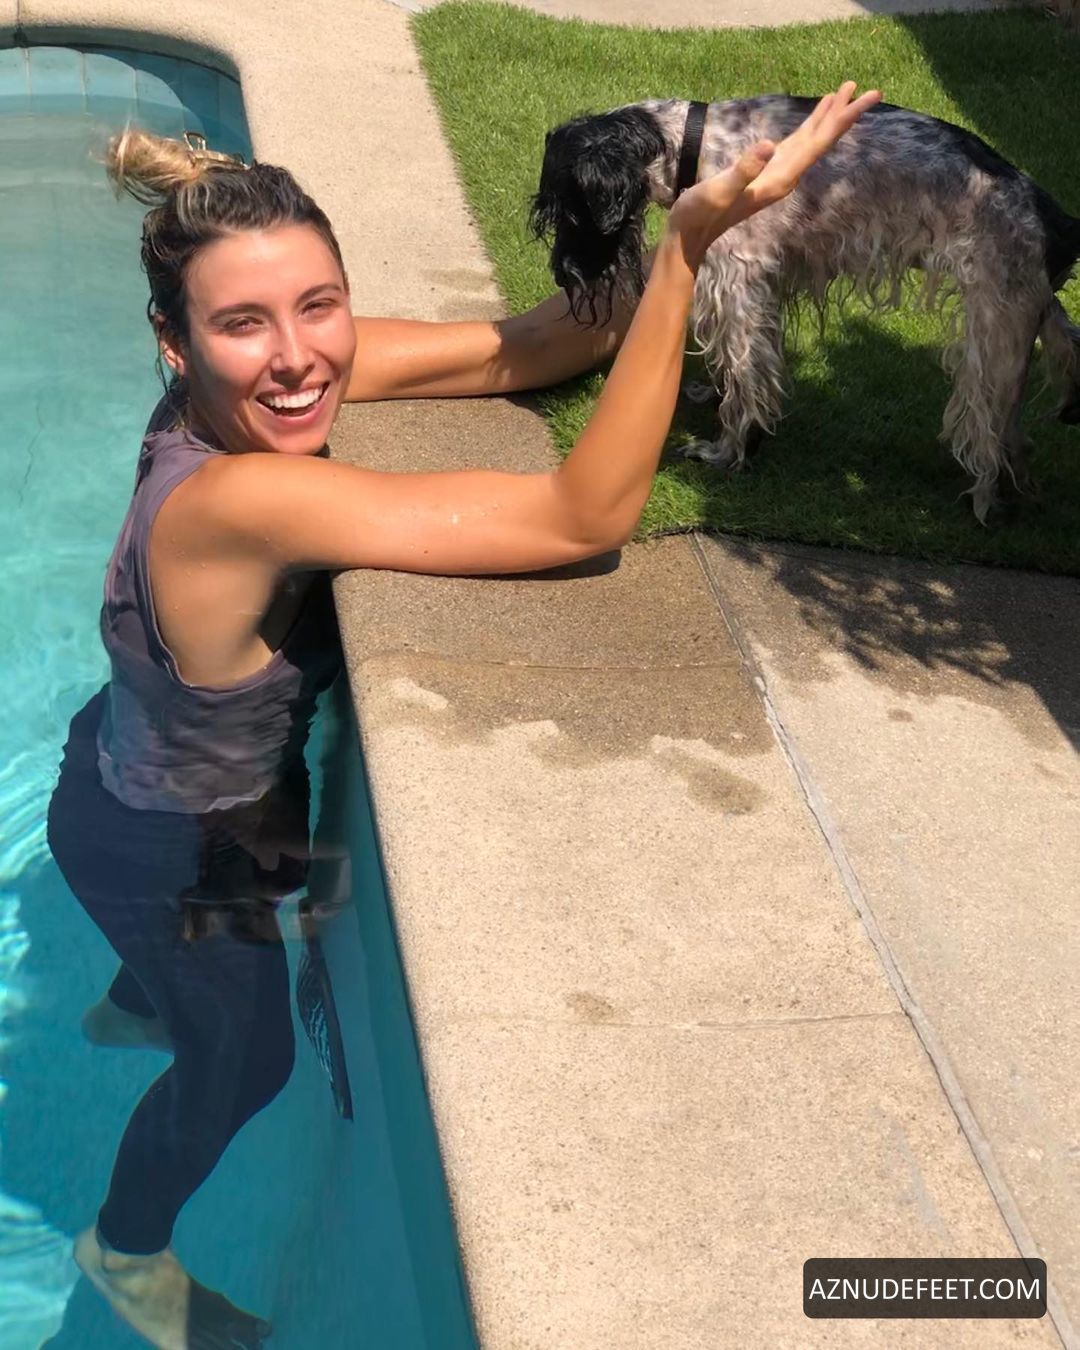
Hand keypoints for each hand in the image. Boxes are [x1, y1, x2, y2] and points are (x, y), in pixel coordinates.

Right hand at [666, 81, 881, 266]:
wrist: (691, 235)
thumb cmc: (700, 213)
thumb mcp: (720, 189)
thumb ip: (745, 169)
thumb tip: (769, 146)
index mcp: (780, 178)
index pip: (818, 143)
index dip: (841, 119)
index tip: (864, 99)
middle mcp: (785, 177)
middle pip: (822, 141)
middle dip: (844, 115)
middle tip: (871, 91)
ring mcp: (777, 174)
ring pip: (812, 141)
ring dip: (829, 118)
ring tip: (846, 92)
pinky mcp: (766, 171)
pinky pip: (797, 144)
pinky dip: (810, 127)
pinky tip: (815, 117)